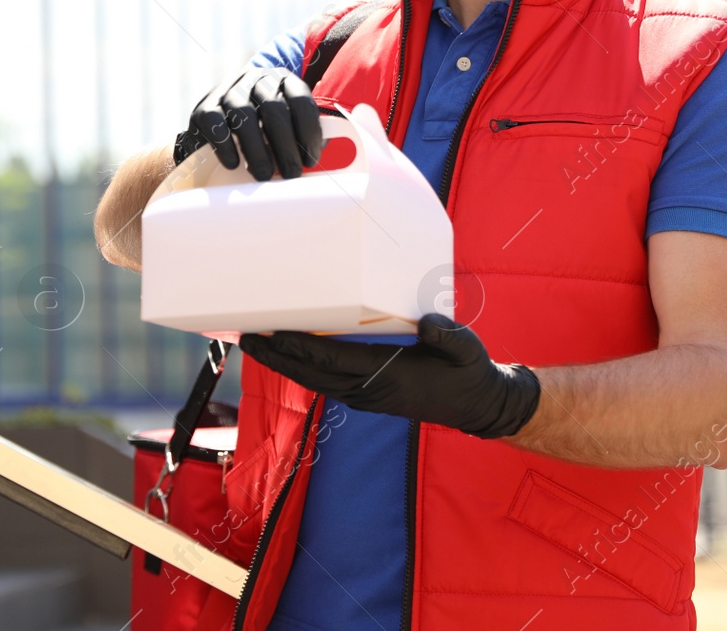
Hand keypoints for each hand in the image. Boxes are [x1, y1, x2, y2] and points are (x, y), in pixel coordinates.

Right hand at [174, 67, 323, 181]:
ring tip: (264, 175)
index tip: (311, 161)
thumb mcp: (287, 125)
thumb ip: (304, 137)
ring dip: (257, 149)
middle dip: (285, 146)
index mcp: (283, 80)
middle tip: (290, 174)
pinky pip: (214, 122)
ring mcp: (228, 90)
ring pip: (244, 114)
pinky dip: (225, 145)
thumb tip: (322, 162)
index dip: (309, 133)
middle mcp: (256, 79)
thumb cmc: (265, 131)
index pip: (301, 101)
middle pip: (274, 109)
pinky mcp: (204, 106)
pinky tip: (234, 164)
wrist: (220, 124)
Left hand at [239, 314, 540, 439]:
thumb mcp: (466, 348)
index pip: (334, 359)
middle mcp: (371, 390)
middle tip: (248, 336)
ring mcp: (367, 397)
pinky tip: (290, 357)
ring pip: (316, 381)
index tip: (274, 333)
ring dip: (285, 365)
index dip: (302, 347)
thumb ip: (447, 335)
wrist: (478, 404)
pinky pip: (328, 383)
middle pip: (313, 374)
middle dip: (279, 357)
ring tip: (259, 344)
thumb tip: (427, 323)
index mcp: (388, 375)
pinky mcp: (369, 396)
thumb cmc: (469, 371)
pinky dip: (304, 370)